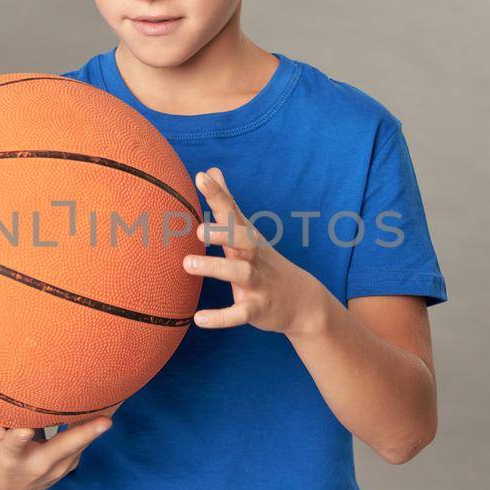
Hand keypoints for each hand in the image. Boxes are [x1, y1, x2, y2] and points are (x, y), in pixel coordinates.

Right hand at [0, 403, 120, 489]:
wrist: (2, 488)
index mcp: (10, 458)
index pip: (13, 447)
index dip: (18, 439)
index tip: (23, 432)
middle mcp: (37, 466)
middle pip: (62, 448)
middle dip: (84, 434)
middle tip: (105, 421)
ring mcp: (58, 467)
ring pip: (82, 442)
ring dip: (100, 421)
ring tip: (119, 397)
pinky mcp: (71, 462)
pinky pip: (86, 438)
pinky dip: (98, 422)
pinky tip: (115, 402)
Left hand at [183, 166, 327, 337]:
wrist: (303, 301)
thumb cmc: (265, 261)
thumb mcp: (247, 230)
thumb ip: (227, 202)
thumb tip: (211, 170)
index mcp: (248, 237)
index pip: (233, 212)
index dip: (218, 194)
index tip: (201, 177)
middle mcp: (254, 256)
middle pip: (243, 238)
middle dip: (222, 233)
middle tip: (197, 230)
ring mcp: (258, 282)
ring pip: (240, 272)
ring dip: (215, 268)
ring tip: (187, 264)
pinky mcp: (257, 308)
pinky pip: (240, 313)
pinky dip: (221, 317)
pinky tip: (199, 318)